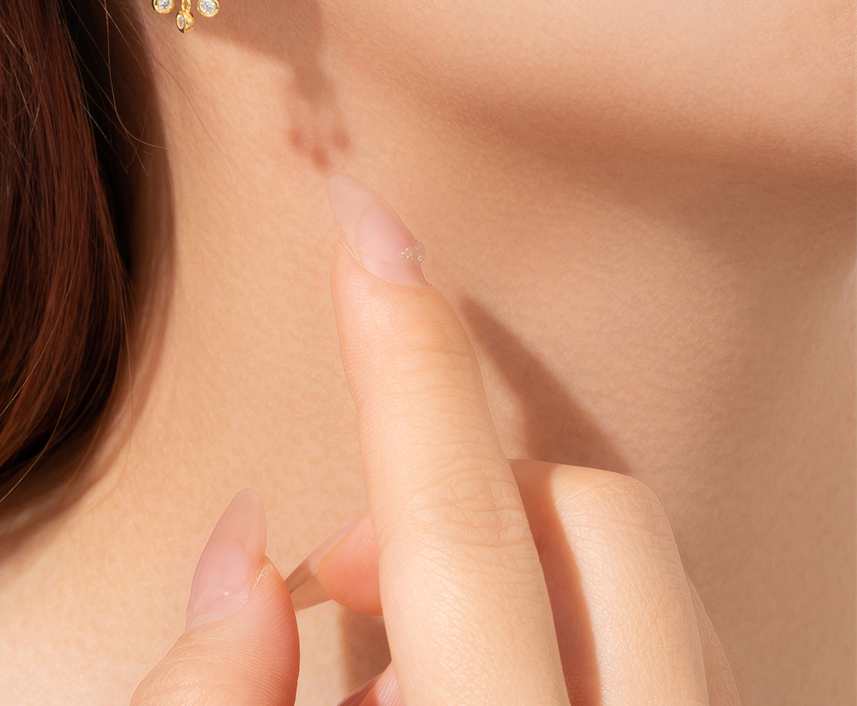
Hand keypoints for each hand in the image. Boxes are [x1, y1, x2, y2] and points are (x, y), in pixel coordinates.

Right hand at [131, 173, 739, 704]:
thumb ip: (208, 704)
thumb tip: (246, 546)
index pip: (454, 532)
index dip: (402, 361)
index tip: (366, 223)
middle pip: (590, 516)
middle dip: (456, 473)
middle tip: (336, 563)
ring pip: (645, 564)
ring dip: (512, 555)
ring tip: (397, 653)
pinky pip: (673, 638)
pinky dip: (571, 619)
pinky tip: (478, 685)